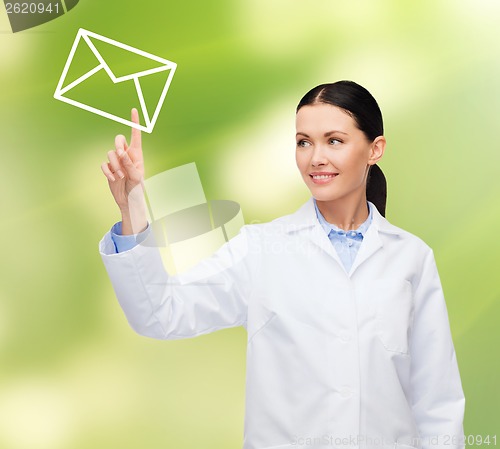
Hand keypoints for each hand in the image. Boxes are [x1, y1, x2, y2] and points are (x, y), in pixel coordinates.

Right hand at [101, 108, 146, 233]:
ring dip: (115, 165)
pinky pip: (103, 164)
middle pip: (118, 139)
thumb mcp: (137, 177)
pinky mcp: (108, 168)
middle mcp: (126, 155)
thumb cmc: (136, 188)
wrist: (128, 200)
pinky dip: (107, 171)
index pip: (136, 135)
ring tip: (120, 176)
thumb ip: (129, 164)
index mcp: (137, 154)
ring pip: (110, 153)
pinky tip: (113, 178)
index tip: (134, 110)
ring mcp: (116, 161)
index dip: (134, 122)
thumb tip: (120, 151)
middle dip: (118, 145)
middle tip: (121, 156)